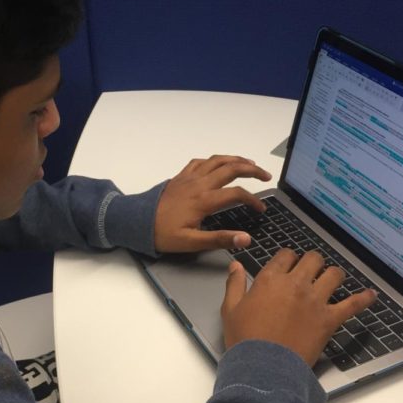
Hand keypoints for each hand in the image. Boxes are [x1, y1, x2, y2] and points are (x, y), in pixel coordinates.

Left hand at [154, 155, 271, 252]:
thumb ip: (220, 239)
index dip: (253, 200)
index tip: (260, 209)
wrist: (136, 222)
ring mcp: (189, 178)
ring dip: (236, 159)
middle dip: (252, 169)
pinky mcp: (180, 177)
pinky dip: (214, 160)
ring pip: (217, 160)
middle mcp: (199, 184)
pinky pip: (200, 162)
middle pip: (231, 168)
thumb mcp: (192, 242)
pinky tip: (218, 164)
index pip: (237, 194)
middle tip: (265, 175)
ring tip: (250, 163)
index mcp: (204, 200)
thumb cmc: (163, 234)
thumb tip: (245, 238)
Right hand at [221, 249, 376, 365]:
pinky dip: (364, 299)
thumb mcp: (230, 309)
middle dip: (312, 262)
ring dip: (332, 275)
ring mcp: (315, 301)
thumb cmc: (245, 340)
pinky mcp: (330, 319)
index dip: (288, 258)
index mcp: (270, 279)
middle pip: (312, 259)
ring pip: (334, 274)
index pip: (286, 255)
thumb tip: (236, 265)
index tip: (288, 264)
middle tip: (310, 270)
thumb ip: (234, 284)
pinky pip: (352, 305)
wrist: (263, 367)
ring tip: (331, 280)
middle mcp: (296, 284)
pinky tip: (371, 295)